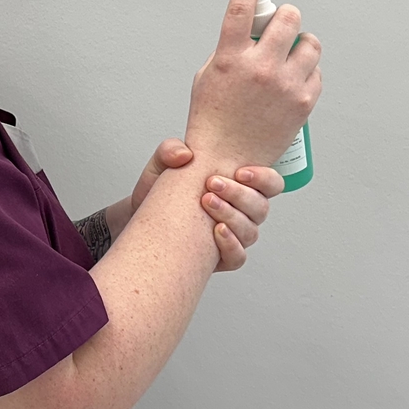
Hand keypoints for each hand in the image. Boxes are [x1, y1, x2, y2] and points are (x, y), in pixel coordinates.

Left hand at [129, 139, 282, 271]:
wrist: (137, 218)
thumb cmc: (157, 190)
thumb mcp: (160, 164)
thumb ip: (170, 151)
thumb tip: (185, 155)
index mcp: (238, 187)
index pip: (270, 184)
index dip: (264, 178)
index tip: (240, 172)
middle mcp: (240, 212)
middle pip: (260, 207)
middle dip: (239, 194)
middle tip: (212, 184)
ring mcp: (233, 235)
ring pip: (250, 231)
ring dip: (231, 216)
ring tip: (206, 202)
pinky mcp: (219, 257)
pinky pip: (237, 257)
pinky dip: (230, 245)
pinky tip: (216, 232)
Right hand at [185, 0, 321, 169]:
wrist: (226, 160)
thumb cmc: (212, 120)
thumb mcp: (208, 76)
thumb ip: (229, 50)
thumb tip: (253, 29)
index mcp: (229, 59)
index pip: (240, 8)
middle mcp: (260, 68)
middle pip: (287, 18)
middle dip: (285, 16)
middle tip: (281, 24)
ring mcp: (285, 84)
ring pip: (309, 42)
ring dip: (301, 41)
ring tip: (291, 52)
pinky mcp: (304, 101)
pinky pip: (316, 71)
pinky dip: (307, 70)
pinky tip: (294, 78)